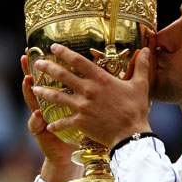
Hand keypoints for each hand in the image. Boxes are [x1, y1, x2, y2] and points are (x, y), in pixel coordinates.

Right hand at [21, 51, 81, 181]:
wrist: (68, 153)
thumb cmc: (81, 128)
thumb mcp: (82, 108)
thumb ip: (90, 90)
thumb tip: (105, 71)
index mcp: (61, 95)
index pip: (55, 74)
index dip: (52, 61)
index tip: (47, 47)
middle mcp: (48, 103)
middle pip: (38, 82)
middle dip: (31, 70)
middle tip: (28, 58)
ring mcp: (43, 116)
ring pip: (33, 101)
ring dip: (29, 92)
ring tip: (28, 82)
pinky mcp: (43, 131)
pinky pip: (37, 124)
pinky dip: (36, 120)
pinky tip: (39, 116)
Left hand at [32, 44, 152, 147]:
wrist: (130, 134)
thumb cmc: (136, 109)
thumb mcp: (140, 85)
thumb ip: (141, 66)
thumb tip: (147, 50)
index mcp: (101, 79)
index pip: (79, 61)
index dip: (64, 52)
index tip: (53, 47)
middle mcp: (88, 90)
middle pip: (63, 76)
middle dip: (48, 68)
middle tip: (38, 64)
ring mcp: (82, 106)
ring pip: (57, 96)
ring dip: (44, 92)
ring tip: (34, 89)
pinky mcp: (80, 121)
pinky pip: (63, 122)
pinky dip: (55, 124)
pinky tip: (49, 126)